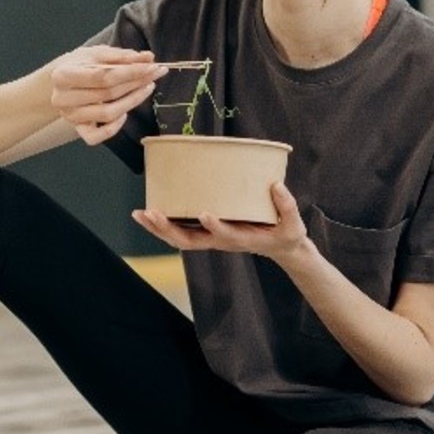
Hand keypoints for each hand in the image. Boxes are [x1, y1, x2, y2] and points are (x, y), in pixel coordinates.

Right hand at [49, 46, 167, 145]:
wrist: (58, 82)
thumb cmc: (79, 65)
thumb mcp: (96, 54)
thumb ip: (122, 56)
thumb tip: (148, 58)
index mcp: (63, 75)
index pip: (103, 76)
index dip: (131, 72)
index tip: (152, 66)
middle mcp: (63, 98)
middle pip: (108, 94)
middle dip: (136, 83)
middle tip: (156, 73)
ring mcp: (70, 116)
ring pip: (108, 114)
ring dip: (132, 101)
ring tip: (147, 88)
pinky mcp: (77, 129)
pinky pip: (96, 137)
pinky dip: (114, 128)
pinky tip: (124, 114)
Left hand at [133, 182, 313, 264]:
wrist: (280, 249)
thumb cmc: (286, 235)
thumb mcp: (293, 224)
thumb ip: (287, 206)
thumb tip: (276, 185)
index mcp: (242, 239)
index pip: (226, 236)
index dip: (216, 226)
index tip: (205, 213)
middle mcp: (221, 241)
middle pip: (190, 241)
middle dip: (169, 229)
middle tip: (151, 213)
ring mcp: (212, 238)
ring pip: (180, 238)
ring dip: (159, 228)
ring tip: (139, 214)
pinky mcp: (208, 233)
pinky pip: (182, 231)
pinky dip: (163, 224)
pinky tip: (148, 213)